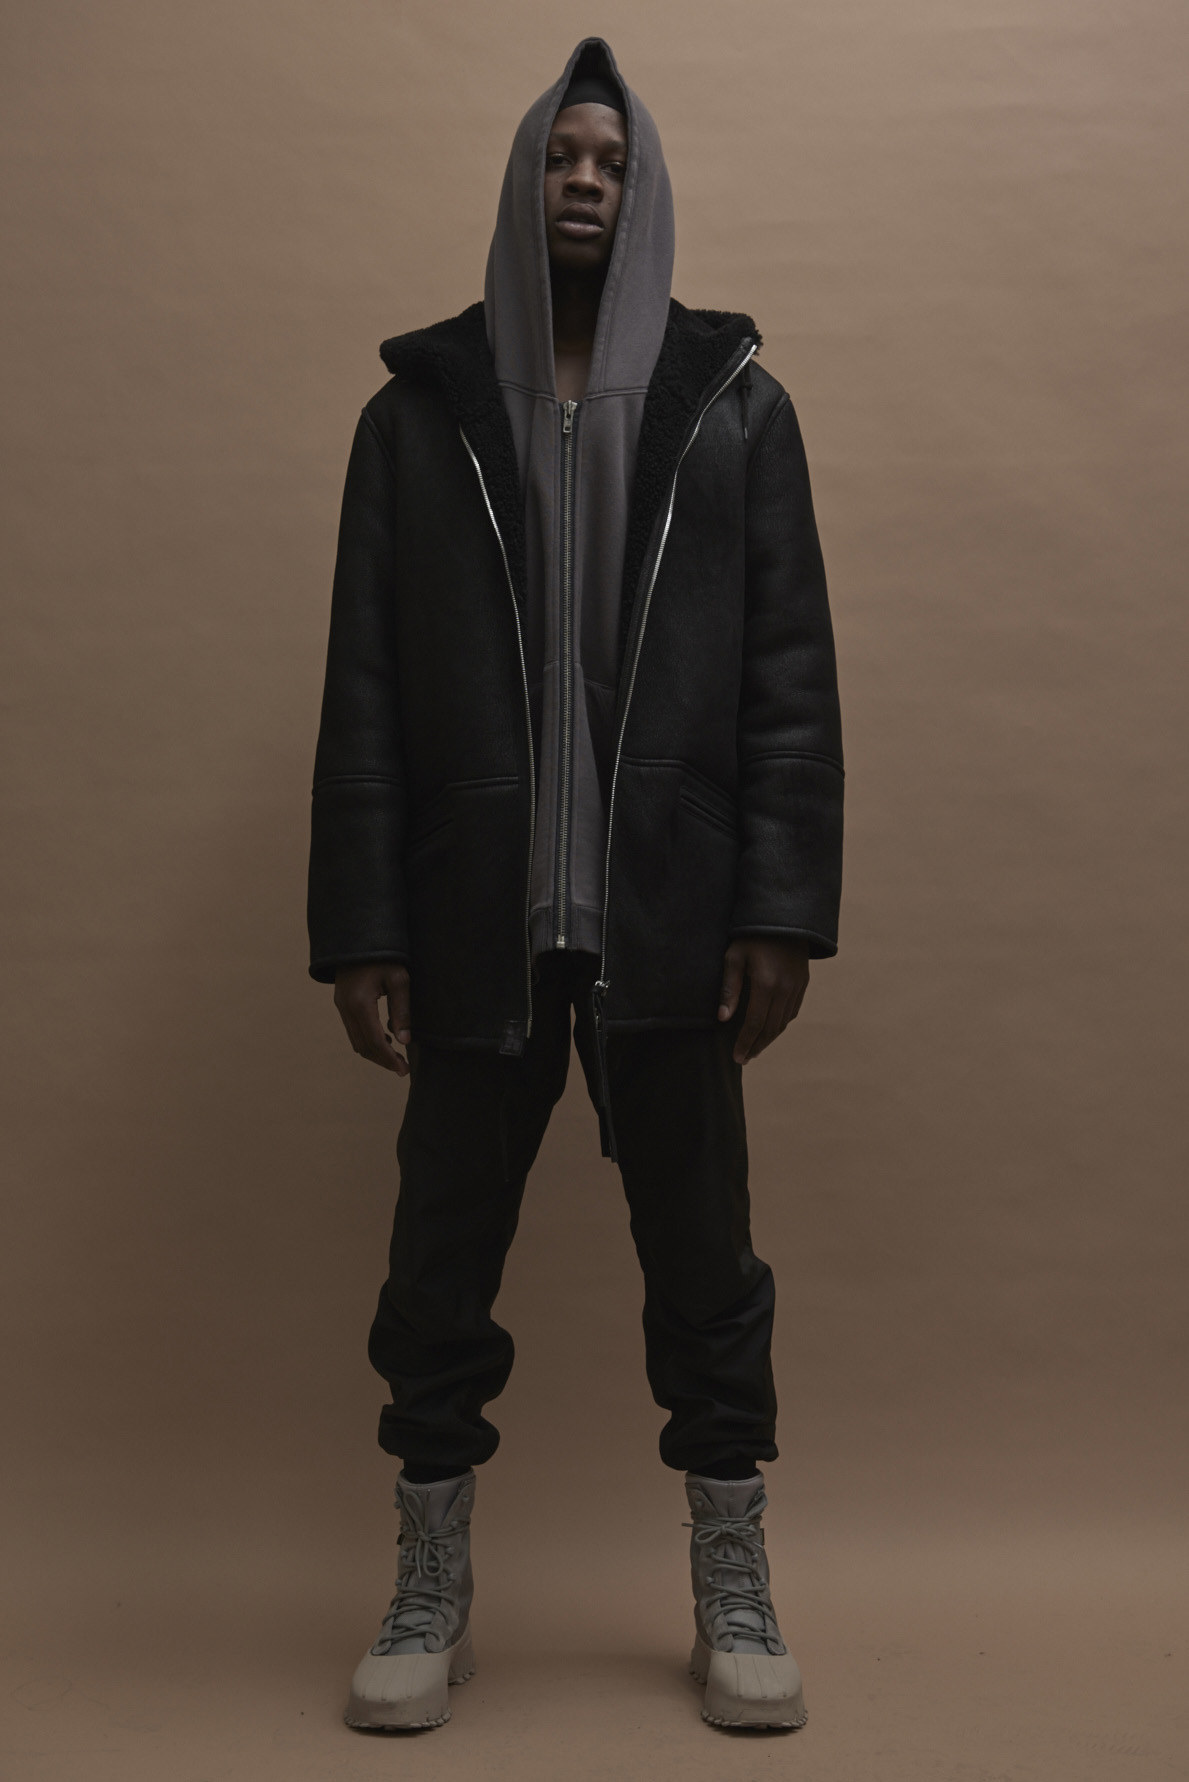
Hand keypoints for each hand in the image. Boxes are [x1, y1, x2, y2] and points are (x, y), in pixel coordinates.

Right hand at [334, 962, 411, 1075]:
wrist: (359, 936)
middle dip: (382, 1060)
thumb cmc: (384, 955)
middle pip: (362, 1046)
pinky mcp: (341, 1003)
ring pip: (356, 1041)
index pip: (374, 1041)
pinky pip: (353, 1030)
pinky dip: (368, 1040)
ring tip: (396, 1058)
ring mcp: (340, 1006)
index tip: (404, 1070)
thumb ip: (402, 1011)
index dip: (389, 1059)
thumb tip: (404, 1041)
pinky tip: (385, 1039)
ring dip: (374, 1052)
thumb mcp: (399, 979)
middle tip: (402, 1069)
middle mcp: (346, 1008)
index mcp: (360, 1003)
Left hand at [718, 937, 809, 1064]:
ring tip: (755, 1048)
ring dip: (769, 1038)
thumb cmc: (752, 935)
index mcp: (766, 984)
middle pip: (771, 1028)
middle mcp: (785, 989)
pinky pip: (793, 1011)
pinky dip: (781, 1025)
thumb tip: (723, 1018)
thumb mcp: (734, 957)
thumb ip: (729, 988)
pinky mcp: (803, 983)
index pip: (755, 1023)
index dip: (745, 1042)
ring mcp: (797, 987)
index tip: (737, 1057)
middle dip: (757, 1046)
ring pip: (783, 1022)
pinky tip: (770, 1030)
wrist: (784, 917)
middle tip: (744, 1059)